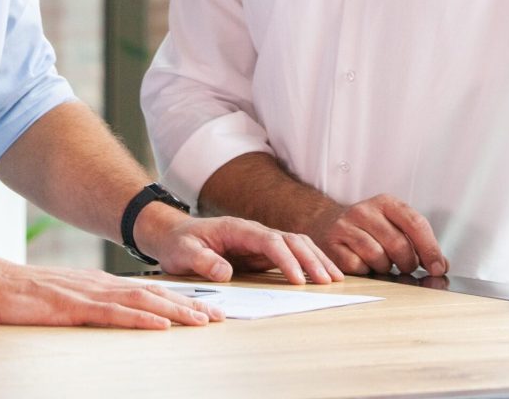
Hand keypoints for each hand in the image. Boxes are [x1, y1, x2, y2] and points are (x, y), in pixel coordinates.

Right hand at [0, 258, 225, 328]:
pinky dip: (141, 318)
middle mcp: (100, 284)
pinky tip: (160, 324)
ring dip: (175, 312)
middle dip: (189, 306)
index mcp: (99, 283)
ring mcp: (87, 294)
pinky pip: (113, 314)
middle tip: (219, 317)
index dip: (180, 300)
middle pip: (153, 294)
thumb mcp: (63, 297)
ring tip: (202, 321)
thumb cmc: (22, 294)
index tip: (206, 311)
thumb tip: (113, 313)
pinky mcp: (72, 307)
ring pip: (141, 302)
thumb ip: (89, 303)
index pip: (148, 291)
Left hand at [137, 211, 342, 285]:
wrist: (173, 235)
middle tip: (329, 280)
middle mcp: (252, 232)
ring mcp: (258, 241)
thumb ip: (203, 260)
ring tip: (335, 277)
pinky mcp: (259, 253)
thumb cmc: (179, 243)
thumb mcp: (183, 252)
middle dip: (310, 258)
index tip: (299, 279)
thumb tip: (225, 272)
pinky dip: (307, 262)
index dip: (286, 259)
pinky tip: (320, 274)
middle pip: (289, 239)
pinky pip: (289, 254)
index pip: (268, 241)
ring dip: (314, 258)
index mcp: (236, 228)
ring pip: (294, 244)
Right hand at [311, 193, 447, 276]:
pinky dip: (365, 271)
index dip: (430, 249)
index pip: (415, 223)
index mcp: (386, 203)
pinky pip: (357, 265)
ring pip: (377, 256)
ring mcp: (346, 225)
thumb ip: (419, 243)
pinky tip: (364, 264)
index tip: (438, 268)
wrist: (327, 223)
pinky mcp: (332, 243)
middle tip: (406, 267)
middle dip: (408, 263)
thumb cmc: (369, 229)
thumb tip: (442, 265)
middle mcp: (365, 210)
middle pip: (398, 243)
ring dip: (385, 267)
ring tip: (382, 263)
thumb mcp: (394, 226)